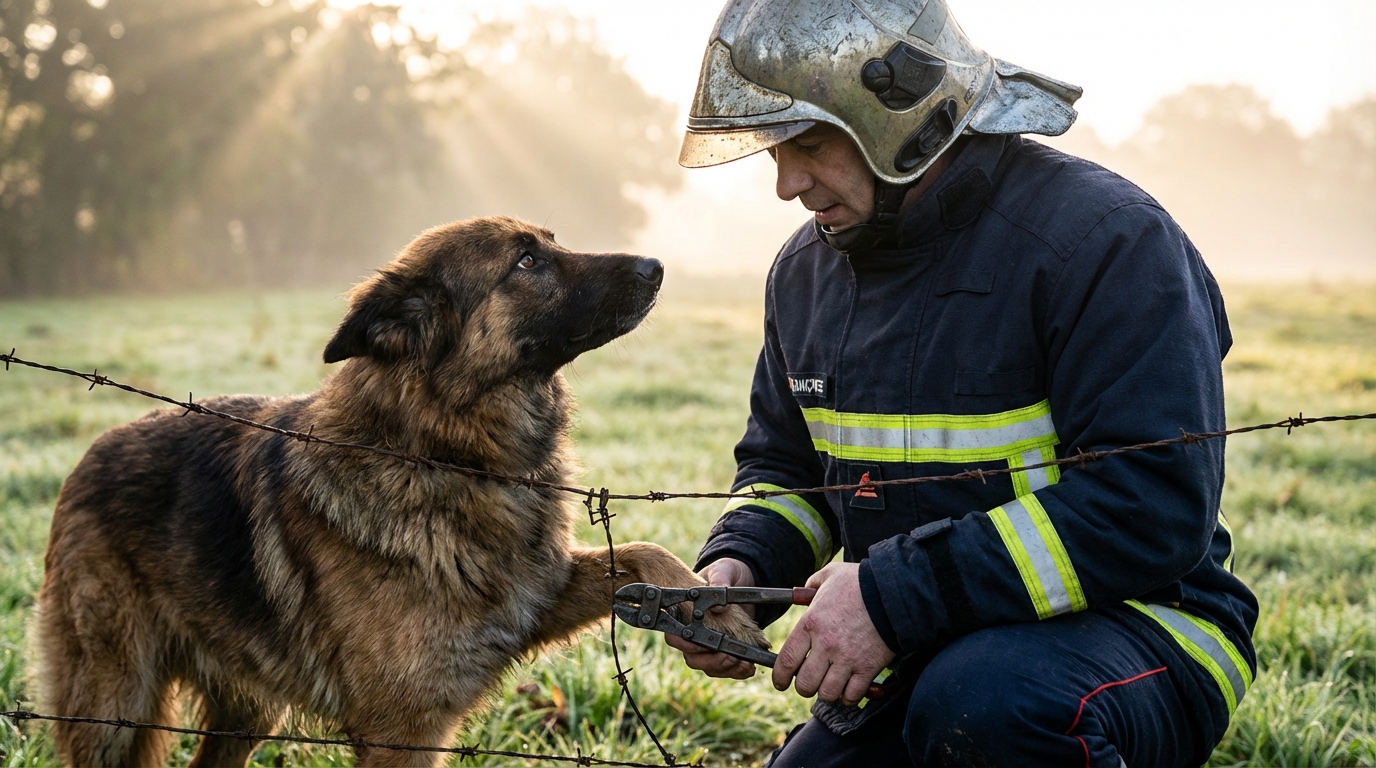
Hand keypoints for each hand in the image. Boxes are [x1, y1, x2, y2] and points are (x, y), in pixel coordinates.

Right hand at [665, 558, 757, 679]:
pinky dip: (738, 671)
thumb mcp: (723, 570)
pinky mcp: (726, 651)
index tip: (703, 644)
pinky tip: (749, 667)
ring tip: (745, 663)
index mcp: (683, 615)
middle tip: (730, 656)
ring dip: (726, 668)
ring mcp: (708, 646)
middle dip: (711, 661)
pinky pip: (726, 669)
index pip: (674, 637)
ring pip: (709, 668)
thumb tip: (719, 606)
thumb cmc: (725, 573)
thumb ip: (720, 579)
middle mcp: (693, 635)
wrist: (742, 580)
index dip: (686, 645)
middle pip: (692, 659)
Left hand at [772, 562, 895, 706]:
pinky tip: (849, 688)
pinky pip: (852, 695)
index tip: (781, 682)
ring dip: (827, 692)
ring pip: (827, 694)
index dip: (780, 678)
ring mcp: (847, 659)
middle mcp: (826, 645)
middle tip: (810, 682)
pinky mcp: (868, 668)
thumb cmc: (861, 582)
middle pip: (805, 684)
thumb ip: (812, 584)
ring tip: (831, 684)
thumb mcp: (830, 574)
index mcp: (811, 623)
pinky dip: (849, 697)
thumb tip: (805, 591)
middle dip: (805, 688)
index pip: (786, 661)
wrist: (894, 591)